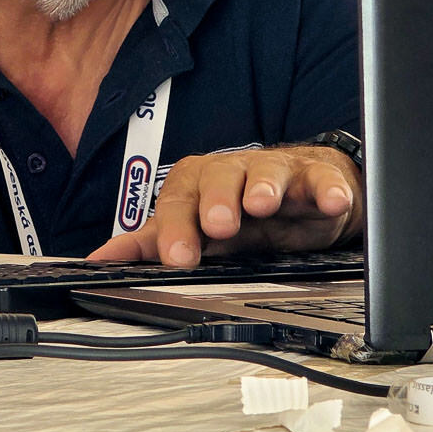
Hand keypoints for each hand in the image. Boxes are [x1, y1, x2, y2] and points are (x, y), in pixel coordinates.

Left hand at [87, 144, 362, 264]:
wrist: (302, 191)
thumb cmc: (243, 211)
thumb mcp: (197, 229)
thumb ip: (152, 243)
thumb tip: (101, 260)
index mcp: (199, 185)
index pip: (179, 200)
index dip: (177, 227)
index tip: (176, 256)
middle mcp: (234, 173)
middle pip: (220, 176)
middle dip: (217, 199)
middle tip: (219, 225)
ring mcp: (276, 172)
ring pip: (268, 171)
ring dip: (264, 186)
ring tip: (263, 202)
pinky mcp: (316, 177)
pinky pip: (322, 180)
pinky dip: (328, 189)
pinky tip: (331, 201)